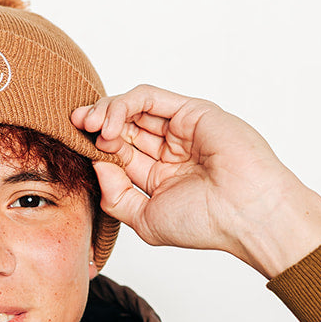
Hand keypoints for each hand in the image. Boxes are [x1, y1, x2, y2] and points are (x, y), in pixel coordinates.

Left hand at [72, 85, 320, 278]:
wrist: (246, 214)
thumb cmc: (206, 224)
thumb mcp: (145, 219)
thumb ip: (116, 196)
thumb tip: (96, 165)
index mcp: (160, 175)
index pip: (118, 154)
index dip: (94, 149)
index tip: (74, 149)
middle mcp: (170, 150)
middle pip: (122, 127)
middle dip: (94, 124)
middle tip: (75, 127)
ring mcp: (180, 129)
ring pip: (132, 108)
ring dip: (105, 112)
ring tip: (91, 126)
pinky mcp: (190, 111)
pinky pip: (148, 97)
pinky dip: (123, 105)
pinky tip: (111, 125)